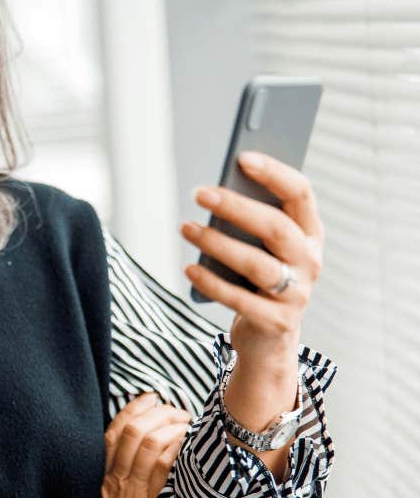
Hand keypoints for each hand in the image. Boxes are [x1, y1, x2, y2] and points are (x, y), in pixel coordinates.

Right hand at [73, 393, 190, 497]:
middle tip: (182, 413)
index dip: (136, 409)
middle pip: (135, 429)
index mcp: (104, 482)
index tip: (153, 399)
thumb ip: (124, 494)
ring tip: (192, 427)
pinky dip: (179, 448)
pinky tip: (193, 446)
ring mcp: (133, 494)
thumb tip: (151, 474)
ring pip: (150, 441)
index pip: (116, 431)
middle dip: (161, 412)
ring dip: (174, 426)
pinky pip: (164, 466)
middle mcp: (116, 482)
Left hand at [180, 151, 324, 366]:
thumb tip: (218, 192)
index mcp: (310, 233)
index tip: (241, 157)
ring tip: (185, 228)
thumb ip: (251, 222)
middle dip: (236, 206)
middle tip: (199, 193)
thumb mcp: (262, 249)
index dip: (274, 173)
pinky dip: (211, 282)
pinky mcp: (277, 322)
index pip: (300, 193)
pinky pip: (240, 299)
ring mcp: (297, 293)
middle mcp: (310, 261)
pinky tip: (189, 267)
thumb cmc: (259, 281)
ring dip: (217, 243)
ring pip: (256, 263)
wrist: (269, 340)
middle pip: (275, 227)